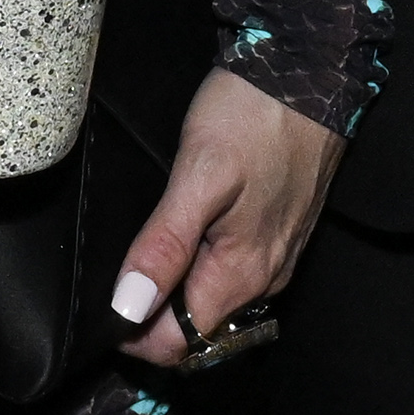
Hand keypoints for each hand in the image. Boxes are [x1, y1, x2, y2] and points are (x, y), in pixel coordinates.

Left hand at [109, 67, 341, 365]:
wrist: (311, 69)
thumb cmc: (253, 115)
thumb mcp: (198, 175)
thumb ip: (165, 244)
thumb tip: (128, 309)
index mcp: (241, 274)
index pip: (179, 345)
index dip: (135, 334)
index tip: (102, 305)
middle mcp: (264, 279)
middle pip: (198, 328)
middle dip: (152, 315)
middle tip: (115, 271)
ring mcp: (276, 256)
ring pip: (215, 301)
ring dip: (175, 291)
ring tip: (143, 247)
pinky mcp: (280, 230)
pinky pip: (232, 272)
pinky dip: (200, 268)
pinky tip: (182, 231)